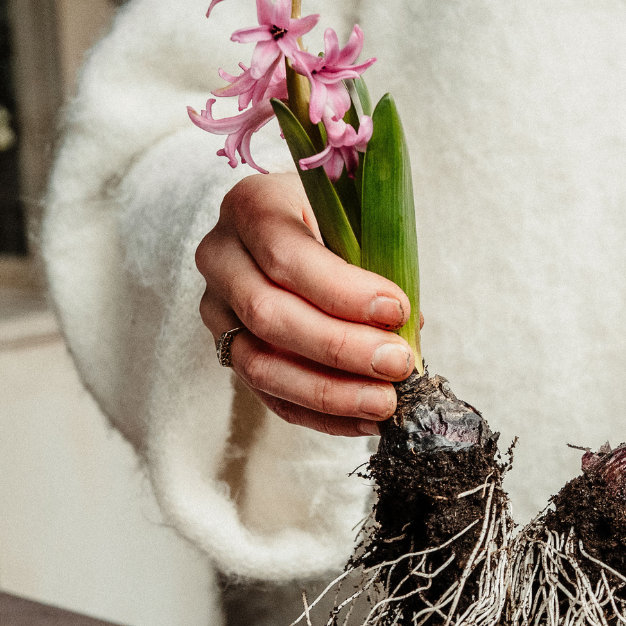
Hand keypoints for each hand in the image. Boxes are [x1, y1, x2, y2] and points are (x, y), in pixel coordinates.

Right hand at [196, 173, 414, 436]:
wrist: (288, 227)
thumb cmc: (332, 219)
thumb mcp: (354, 218)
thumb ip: (377, 263)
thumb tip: (408, 330)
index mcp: (252, 206)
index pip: (286, 255)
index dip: (342, 290)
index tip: (397, 309)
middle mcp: (221, 257)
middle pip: (268, 314)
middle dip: (339, 347)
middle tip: (397, 363)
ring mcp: (217, 309)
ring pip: (260, 365)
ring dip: (329, 392)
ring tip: (384, 401)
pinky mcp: (228, 351)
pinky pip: (269, 395)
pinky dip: (320, 414)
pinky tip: (364, 418)